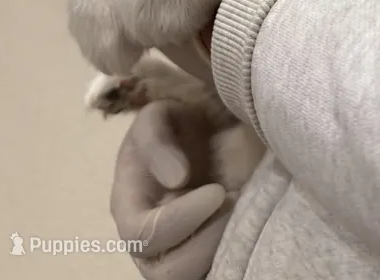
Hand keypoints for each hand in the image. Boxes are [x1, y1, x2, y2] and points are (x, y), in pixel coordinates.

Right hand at [111, 100, 232, 278]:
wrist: (212, 129)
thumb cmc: (178, 123)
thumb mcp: (158, 115)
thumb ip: (156, 139)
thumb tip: (175, 178)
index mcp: (130, 206)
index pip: (143, 235)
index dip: (180, 219)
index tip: (217, 191)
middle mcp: (150, 240)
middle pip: (168, 273)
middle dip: (206, 243)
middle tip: (234, 203)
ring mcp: (180, 252)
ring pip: (194, 277)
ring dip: (222, 250)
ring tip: (243, 211)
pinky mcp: (208, 254)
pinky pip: (217, 271)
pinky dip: (236, 258)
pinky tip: (249, 226)